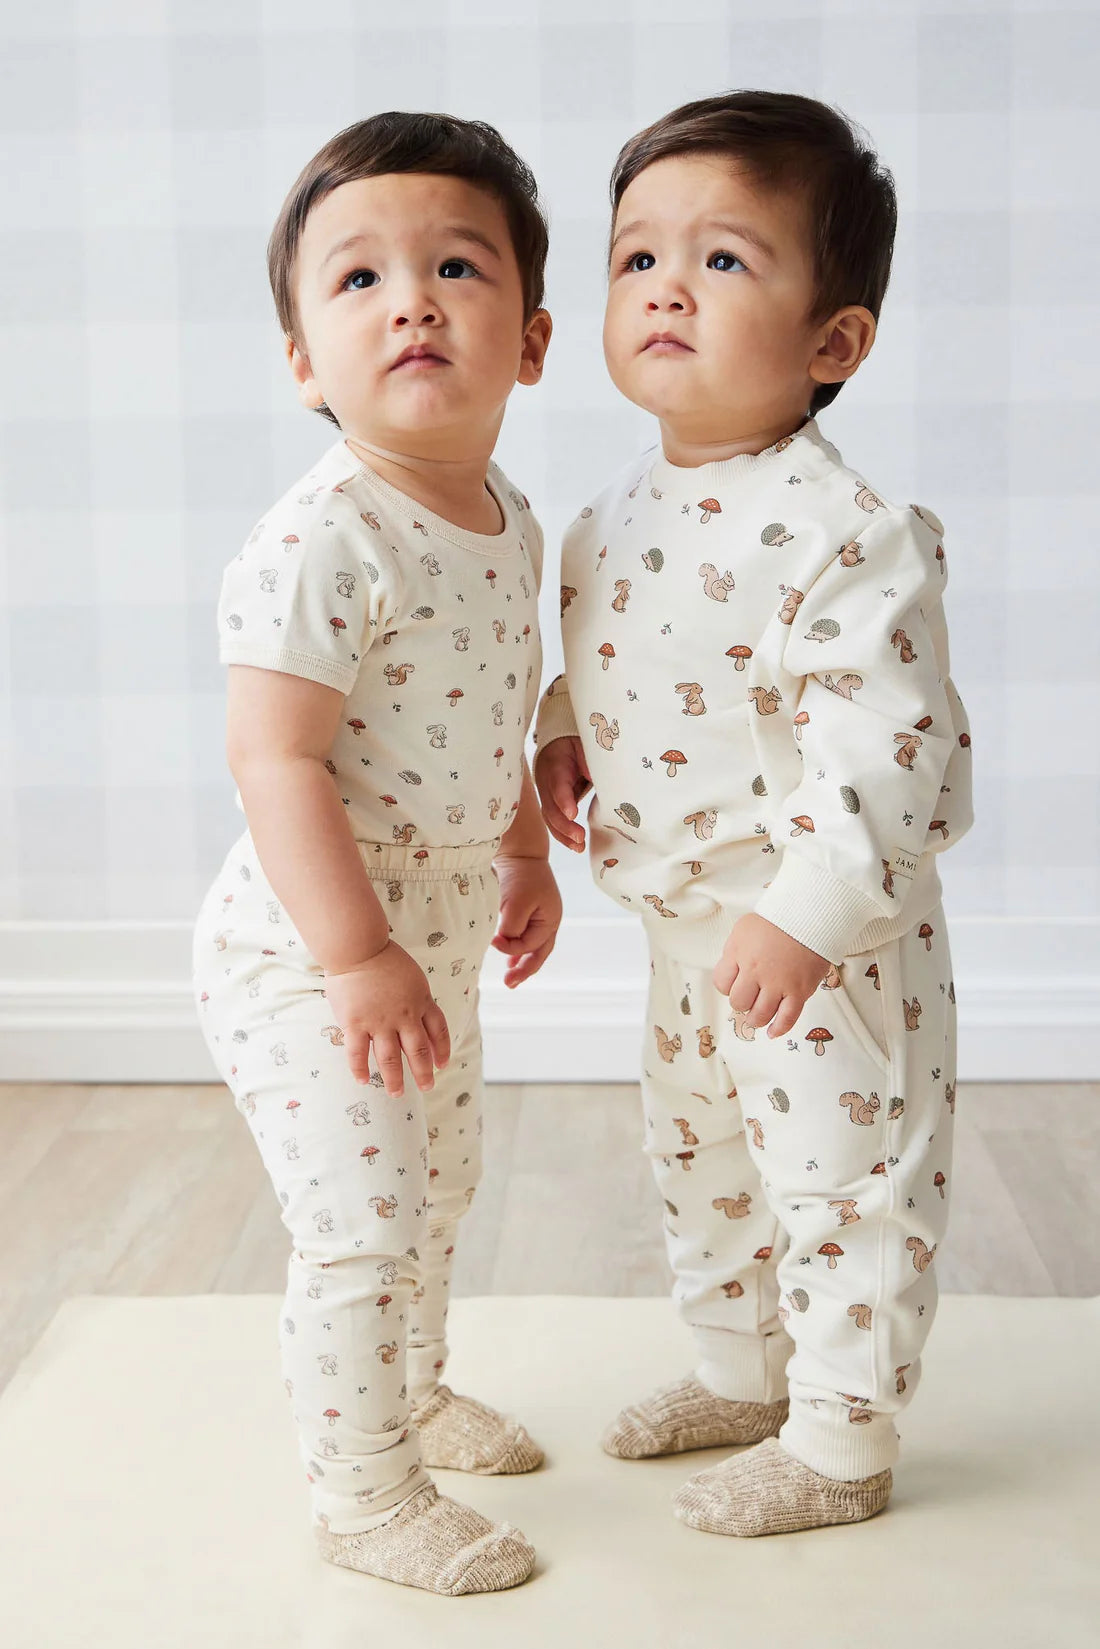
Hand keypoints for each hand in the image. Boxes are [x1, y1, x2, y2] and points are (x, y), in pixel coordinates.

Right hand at [322, 941, 449, 1097]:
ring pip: (391, 1059)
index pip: (439, 1031)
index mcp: (421, 1001)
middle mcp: (404, 1016)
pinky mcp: (355, 1024)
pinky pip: (358, 1053)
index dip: (442, 1050)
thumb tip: (418, 1010)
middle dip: (424, 1073)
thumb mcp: (413, 975)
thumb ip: (416, 995)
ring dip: (395, 1079)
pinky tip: (363, 1081)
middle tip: (427, 1087)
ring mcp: (379, 1022)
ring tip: (397, 1094)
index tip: (442, 1064)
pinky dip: (360, 1069)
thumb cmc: (383, 955)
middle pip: (419, 1052)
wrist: (358, 947)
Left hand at [490, 855, 562, 986]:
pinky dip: (519, 950)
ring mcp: (541, 917)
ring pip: (534, 948)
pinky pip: (527, 937)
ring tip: (511, 977)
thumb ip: (512, 928)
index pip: (529, 945)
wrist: (520, 852)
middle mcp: (549, 922)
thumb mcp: (516, 903)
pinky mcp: (530, 912)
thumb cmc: (520, 876)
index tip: (493, 942)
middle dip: (524, 970)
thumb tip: (504, 944)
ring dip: (522, 962)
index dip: (510, 948)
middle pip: (539, 953)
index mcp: (551, 920)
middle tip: (509, 983)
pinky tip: (510, 959)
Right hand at [534, 736, 591, 852]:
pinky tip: (574, 845)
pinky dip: (562, 835)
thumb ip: (595, 765)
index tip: (572, 814)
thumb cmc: (579, 744)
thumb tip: (611, 783)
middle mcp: (546, 780)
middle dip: (564, 825)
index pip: (557, 782)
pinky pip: (553, 820)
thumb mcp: (588, 748)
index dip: (563, 799)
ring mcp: (545, 792)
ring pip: (549, 817)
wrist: (562, 742)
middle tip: (580, 838)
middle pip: (550, 805)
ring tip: (578, 847)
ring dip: (563, 834)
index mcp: (555, 762)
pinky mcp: (550, 802)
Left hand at [713, 913, 829, 1039]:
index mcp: (740, 954)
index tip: (735, 984)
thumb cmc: (777, 919)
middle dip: (742, 1003)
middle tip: (749, 998)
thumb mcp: (744, 928)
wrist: (810, 916)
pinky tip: (773, 1032)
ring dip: (755, 1019)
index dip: (727, 986)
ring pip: (760, 1015)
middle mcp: (756, 972)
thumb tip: (731, 972)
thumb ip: (734, 951)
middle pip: (739, 1002)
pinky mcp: (799, 991)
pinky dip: (779, 1029)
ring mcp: (779, 984)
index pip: (721, 983)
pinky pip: (787, 1018)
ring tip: (756, 1017)